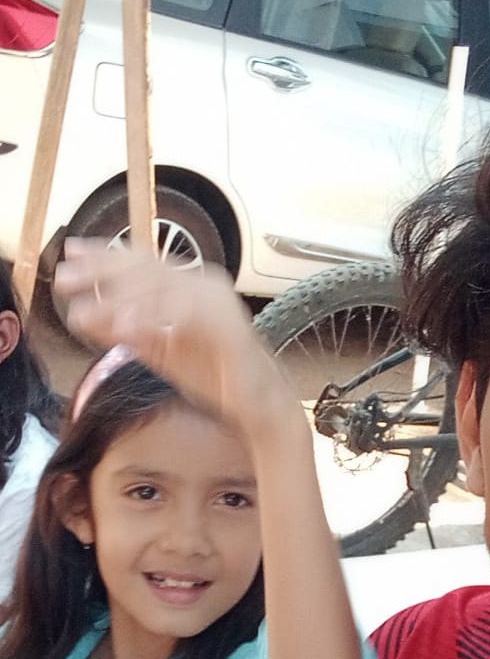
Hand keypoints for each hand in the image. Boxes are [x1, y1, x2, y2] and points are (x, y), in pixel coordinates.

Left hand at [55, 240, 295, 439]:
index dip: (105, 255)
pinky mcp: (227, 326)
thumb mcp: (157, 349)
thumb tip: (81, 315)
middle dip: (102, 272)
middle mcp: (206, 285)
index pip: (144, 262)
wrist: (255, 403)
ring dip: (119, 299)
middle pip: (148, 268)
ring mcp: (219, 303)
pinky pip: (184, 315)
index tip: (71, 254)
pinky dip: (152, 319)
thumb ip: (125, 330)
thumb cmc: (212, 375)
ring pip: (162, 288)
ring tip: (85, 312)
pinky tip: (123, 328)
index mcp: (191, 286)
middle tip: (64, 279)